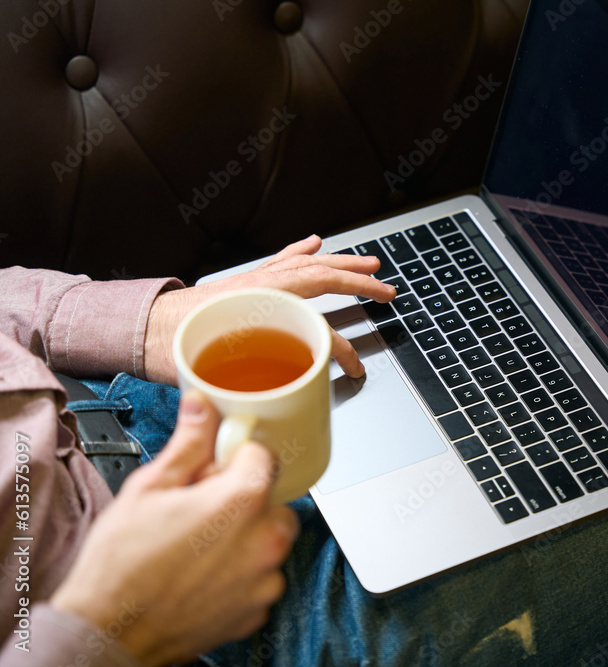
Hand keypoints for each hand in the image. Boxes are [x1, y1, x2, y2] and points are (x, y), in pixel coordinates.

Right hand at [50, 392, 298, 666]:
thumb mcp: (149, 487)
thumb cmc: (121, 565)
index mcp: (242, 500)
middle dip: (244, 500)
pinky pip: (261, 577)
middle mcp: (265, 540)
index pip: (263, 456)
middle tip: (202, 510)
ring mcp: (265, 579)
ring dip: (245, 537)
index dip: (236, 458)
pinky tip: (204, 574)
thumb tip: (202, 405)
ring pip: (269, 541)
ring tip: (198, 546)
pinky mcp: (258, 610)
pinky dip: (241, 573)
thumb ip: (188, 443)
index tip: (216, 468)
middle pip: (272, 500)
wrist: (107, 633)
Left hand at [144, 235, 395, 384]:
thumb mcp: (209, 376)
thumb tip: (263, 424)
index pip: (316, 329)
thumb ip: (242, 396)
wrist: (138, 326)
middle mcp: (261, 289)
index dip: (342, 351)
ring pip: (306, 264)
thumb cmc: (167, 346)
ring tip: (366, 263)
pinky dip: (299, 251)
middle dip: (358, 283)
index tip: (356, 369)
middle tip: (386, 289)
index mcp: (259, 311)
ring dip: (340, 262)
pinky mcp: (244, 280)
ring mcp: (254, 281)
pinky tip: (314, 242)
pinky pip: (280, 260)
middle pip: (321, 278)